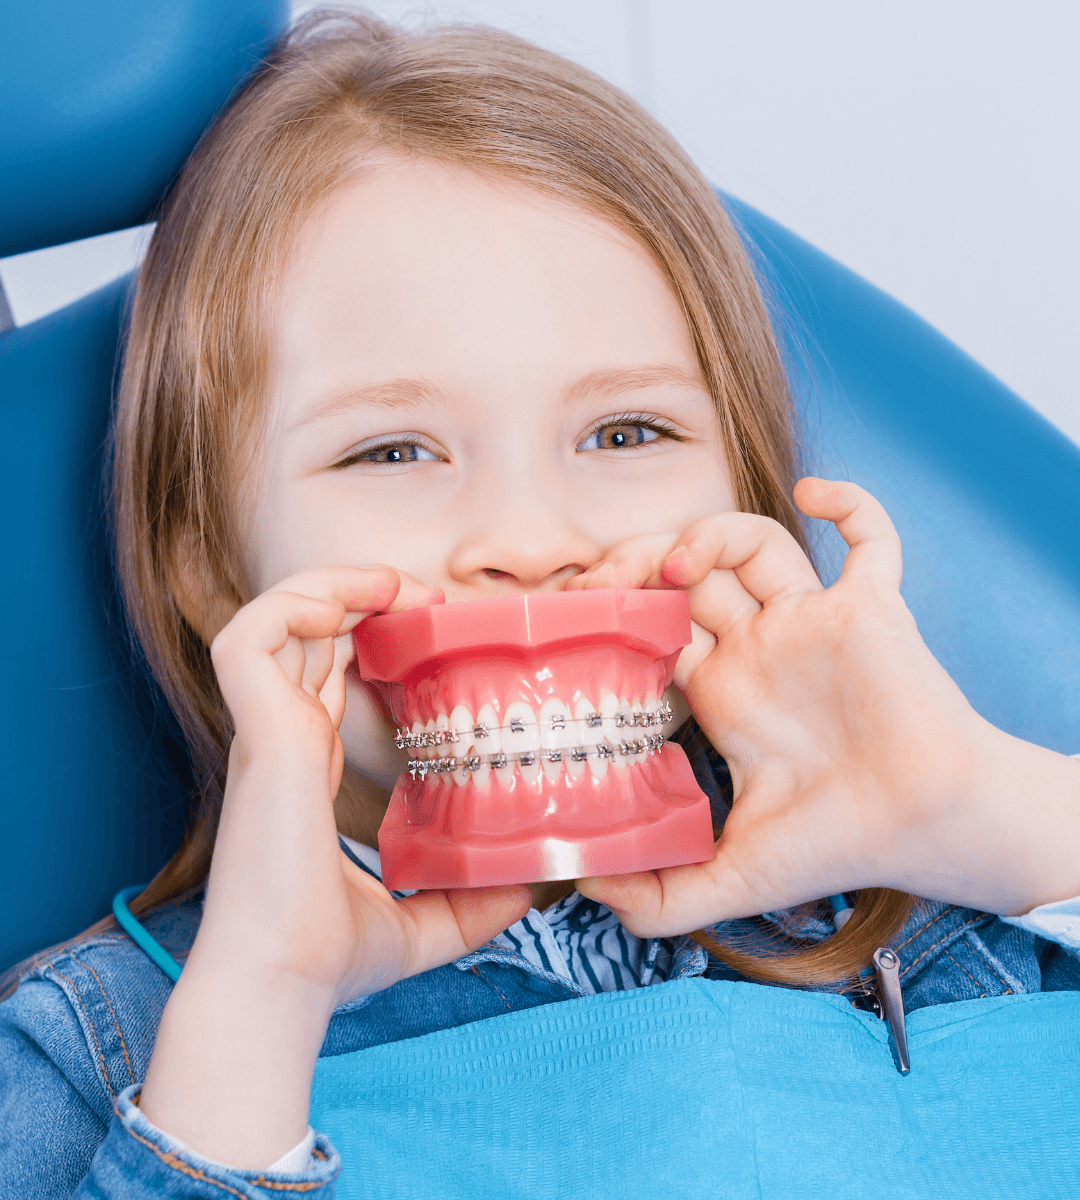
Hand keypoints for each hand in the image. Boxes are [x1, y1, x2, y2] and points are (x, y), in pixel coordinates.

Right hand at [141, 566, 528, 1167]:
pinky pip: (251, 637)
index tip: (430, 633)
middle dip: (363, 598)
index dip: (369, 639)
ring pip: (276, 618)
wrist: (281, 987)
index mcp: (306, 769)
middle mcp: (282, 740)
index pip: (328, 676)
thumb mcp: (422, 922)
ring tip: (396, 587)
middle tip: (426, 600)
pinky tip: (357, 605)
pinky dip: (296, 603)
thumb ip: (473, 901)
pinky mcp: (259, 732)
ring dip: (335, 585)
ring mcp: (265, 733)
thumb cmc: (327, 961)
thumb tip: (534, 889)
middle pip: (308, 634)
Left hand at [569, 479, 1079, 935]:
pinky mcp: (872, 609)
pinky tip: (817, 493)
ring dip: (714, 533)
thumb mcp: (733, 877)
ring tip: (679, 562)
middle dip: (640, 562)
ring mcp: (815, 623)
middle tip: (605, 575)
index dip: (613, 612)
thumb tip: (586, 888)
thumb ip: (661, 897)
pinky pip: (870, 538)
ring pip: (757, 544)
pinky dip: (850, 504)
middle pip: (689, 576)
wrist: (929, 833)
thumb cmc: (843, 845)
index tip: (576, 612)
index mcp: (726, 692)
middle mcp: (762, 649)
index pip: (654, 628)